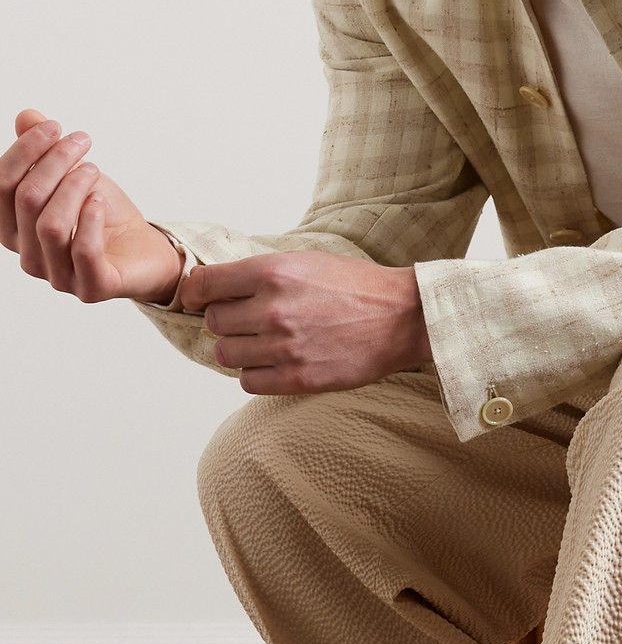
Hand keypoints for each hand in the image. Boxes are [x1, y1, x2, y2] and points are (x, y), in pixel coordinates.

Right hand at [0, 109, 182, 303]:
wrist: (146, 251)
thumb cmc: (103, 216)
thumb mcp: (72, 175)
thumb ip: (44, 152)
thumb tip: (27, 116)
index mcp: (15, 231)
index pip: (1, 187)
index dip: (23, 151)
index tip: (54, 127)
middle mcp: (30, 258)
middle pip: (26, 201)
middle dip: (53, 162)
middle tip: (81, 142)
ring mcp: (59, 278)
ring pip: (50, 225)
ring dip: (72, 187)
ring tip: (94, 169)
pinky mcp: (91, 289)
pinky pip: (82, 251)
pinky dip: (89, 218)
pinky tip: (99, 199)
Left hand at [179, 251, 432, 394]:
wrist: (402, 318)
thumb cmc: (356, 287)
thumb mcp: (305, 261)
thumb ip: (262, 274)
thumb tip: (220, 288)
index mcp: (272, 273)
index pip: (204, 285)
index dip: (196, 294)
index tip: (200, 300)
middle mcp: (273, 310)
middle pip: (214, 323)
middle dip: (227, 322)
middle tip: (247, 323)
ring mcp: (284, 347)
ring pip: (226, 355)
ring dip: (238, 350)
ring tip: (261, 345)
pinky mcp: (298, 378)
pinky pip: (249, 382)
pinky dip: (255, 374)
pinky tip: (273, 364)